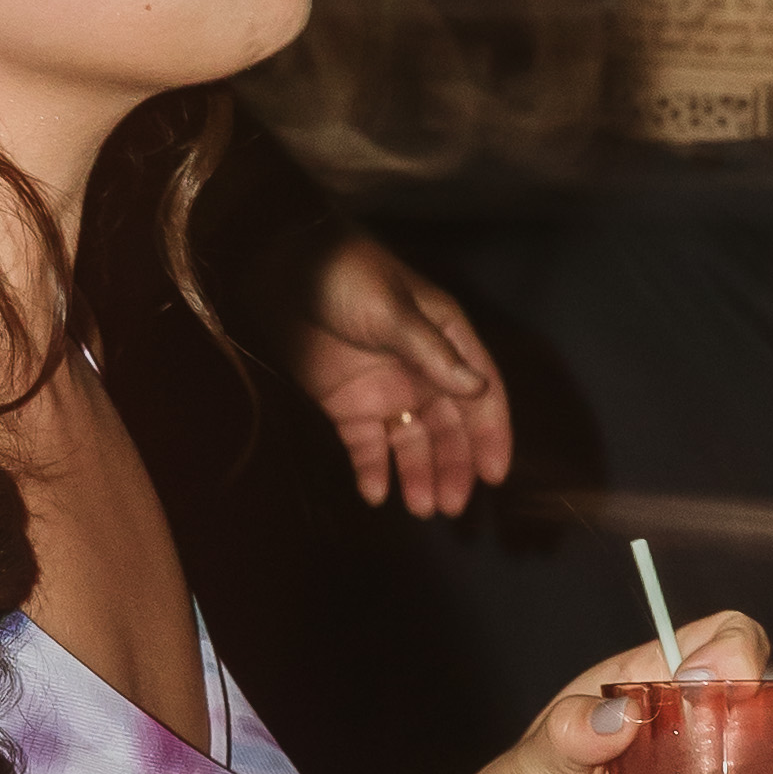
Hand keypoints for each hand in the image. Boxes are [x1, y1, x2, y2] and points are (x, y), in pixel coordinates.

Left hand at [287, 236, 513, 516]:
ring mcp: (383, 390)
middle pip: (448, 428)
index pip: (481, 394)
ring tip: (421, 508)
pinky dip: (372, 470)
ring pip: (410, 442)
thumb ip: (433, 354)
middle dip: (453, 467)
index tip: (494, 475)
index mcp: (445, 340)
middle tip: (451, 506)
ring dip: (418, 474)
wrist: (278, 266)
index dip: (491, 434)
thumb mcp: (393, 312)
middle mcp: (421, 371)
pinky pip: (365, 445)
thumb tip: (478, 390)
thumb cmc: (346, 277)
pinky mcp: (345, 406)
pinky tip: (375, 494)